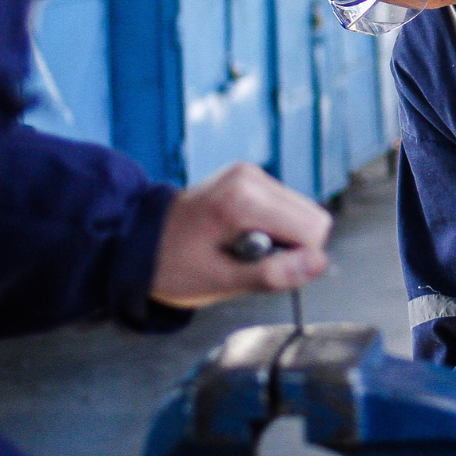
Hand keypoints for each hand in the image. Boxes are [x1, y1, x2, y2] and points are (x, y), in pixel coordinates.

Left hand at [150, 162, 332, 308]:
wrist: (136, 240)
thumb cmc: (173, 265)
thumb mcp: (222, 282)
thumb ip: (273, 274)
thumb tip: (319, 264)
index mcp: (244, 200)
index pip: (312, 229)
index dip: (298, 259)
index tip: (263, 268)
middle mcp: (250, 177)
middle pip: (312, 218)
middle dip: (290, 247)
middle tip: (248, 258)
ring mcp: (249, 174)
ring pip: (301, 213)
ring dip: (280, 238)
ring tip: (238, 247)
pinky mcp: (248, 177)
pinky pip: (284, 207)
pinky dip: (271, 227)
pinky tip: (239, 235)